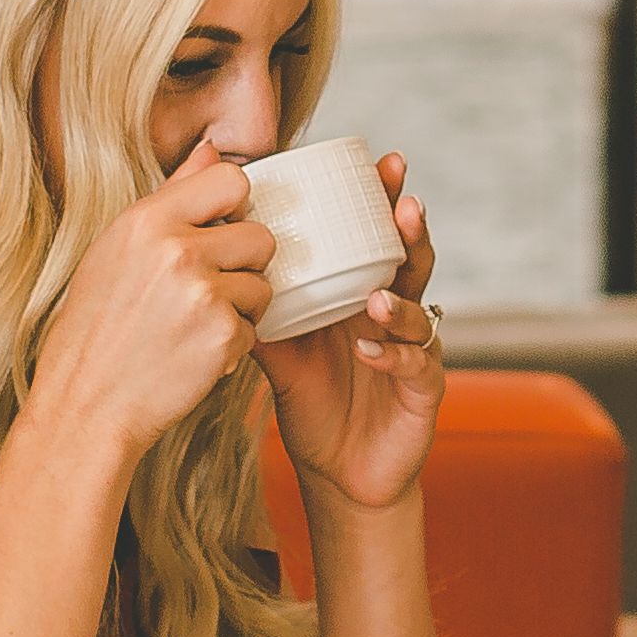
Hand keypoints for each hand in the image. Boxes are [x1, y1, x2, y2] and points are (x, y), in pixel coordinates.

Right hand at [30, 140, 273, 457]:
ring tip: (195, 323)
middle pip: (262, 236)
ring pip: (264, 285)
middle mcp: (176, 249)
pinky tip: (194, 352)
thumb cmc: (97, 326)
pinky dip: (233, 344)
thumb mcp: (117, 249)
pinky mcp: (223, 336)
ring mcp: (203, 294)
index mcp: (147, 220)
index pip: (232, 180)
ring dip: (242, 308)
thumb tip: (211, 149)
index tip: (220, 232)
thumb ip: (170, 197)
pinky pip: (257, 329)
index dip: (235, 208)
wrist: (87, 403)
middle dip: (245, 265)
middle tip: (208, 289)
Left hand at [256, 152, 444, 511]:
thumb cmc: (312, 404)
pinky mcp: (424, 390)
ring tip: (378, 292)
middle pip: (412, 262)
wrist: (337, 472)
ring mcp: (417, 351)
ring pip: (421, 312)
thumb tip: (212, 252)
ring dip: (400, 299)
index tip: (381, 164)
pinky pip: (417, 365)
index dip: (384, 202)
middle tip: (404, 200)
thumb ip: (259, 303)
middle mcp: (396, 317)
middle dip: (411, 230)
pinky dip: (394, 354)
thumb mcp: (278, 348)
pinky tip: (369, 348)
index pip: (378, 239)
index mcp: (362, 296)